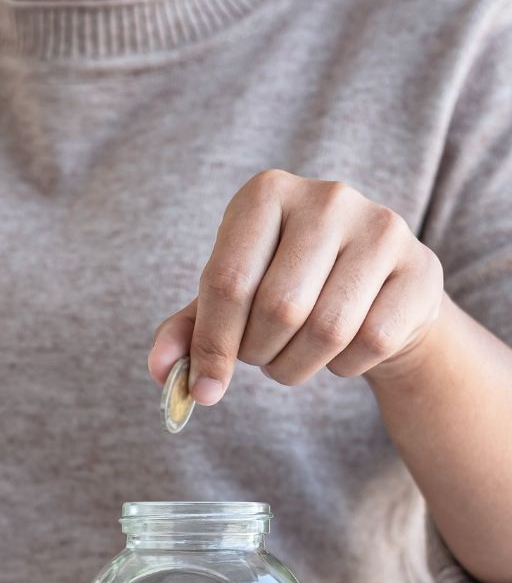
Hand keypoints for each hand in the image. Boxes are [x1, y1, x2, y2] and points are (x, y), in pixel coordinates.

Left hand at [149, 169, 444, 402]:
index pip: (227, 280)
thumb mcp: (228, 299)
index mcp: (265, 193)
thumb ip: (187, 331)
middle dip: (257, 353)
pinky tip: (338, 351)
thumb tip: (161, 371)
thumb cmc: (282, 287)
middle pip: (278, 307)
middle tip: (257, 356)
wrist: (374, 289)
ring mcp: (382, 228)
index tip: (204, 389)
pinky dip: (344, 367)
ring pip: (327, 330)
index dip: (212, 345)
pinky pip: (371, 342)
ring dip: (296, 365)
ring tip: (290, 357)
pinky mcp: (421, 268)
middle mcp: (327, 198)